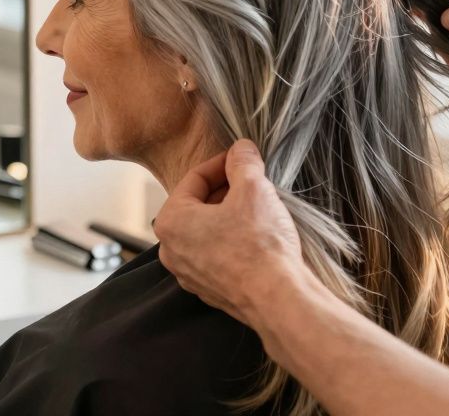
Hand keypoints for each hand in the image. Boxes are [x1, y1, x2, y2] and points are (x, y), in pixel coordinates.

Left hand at [155, 140, 306, 327]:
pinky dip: (234, 241)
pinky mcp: (209, 290)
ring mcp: (189, 274)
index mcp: (170, 221)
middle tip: (254, 182)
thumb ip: (243, 162)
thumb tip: (240, 149)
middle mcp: (171, 250)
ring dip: (231, 215)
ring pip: (209, 230)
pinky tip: (258, 237)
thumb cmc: (260, 243)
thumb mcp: (253, 188)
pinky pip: (218, 254)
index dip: (223, 162)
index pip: (195, 178)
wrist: (278, 299)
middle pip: (199, 204)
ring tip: (259, 208)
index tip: (243, 157)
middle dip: (226, 190)